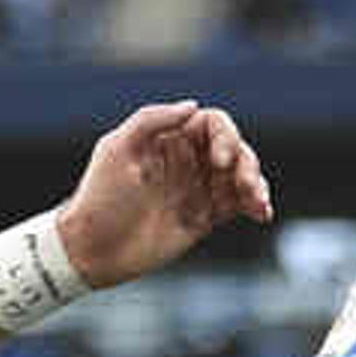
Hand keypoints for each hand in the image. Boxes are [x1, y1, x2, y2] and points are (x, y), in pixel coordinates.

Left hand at [53, 100, 273, 288]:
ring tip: (257, 201)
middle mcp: (185, 160)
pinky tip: (262, 212)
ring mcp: (196, 189)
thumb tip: (193, 106)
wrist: (92, 250)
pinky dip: (254, 205)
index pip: (212, 124)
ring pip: (240, 176)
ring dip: (256, 183)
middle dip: (246, 162)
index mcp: (167, 138)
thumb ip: (152, 120)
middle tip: (246, 184)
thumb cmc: (100, 198)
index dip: (225, 136)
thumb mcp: (117, 149)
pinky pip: (237, 205)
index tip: (219, 160)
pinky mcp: (203, 217)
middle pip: (233, 149)